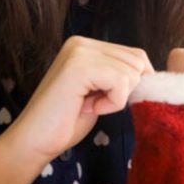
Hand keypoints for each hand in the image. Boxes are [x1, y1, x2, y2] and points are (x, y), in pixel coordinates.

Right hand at [5, 36, 153, 170]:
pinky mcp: (80, 66)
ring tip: (87, 105)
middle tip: (94, 104)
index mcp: (86, 45)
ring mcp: (79, 51)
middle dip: (124, 91)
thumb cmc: (66, 121)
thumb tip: (150, 72)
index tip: (103, 100)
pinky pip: (121, 82)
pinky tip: (87, 107)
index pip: (135, 55)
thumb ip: (117, 75)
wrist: (33, 141)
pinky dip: (111, 103)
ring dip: (116, 98)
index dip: (132, 83)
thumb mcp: (99, 90)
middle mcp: (82, 42)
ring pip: (132, 72)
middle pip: (138, 61)